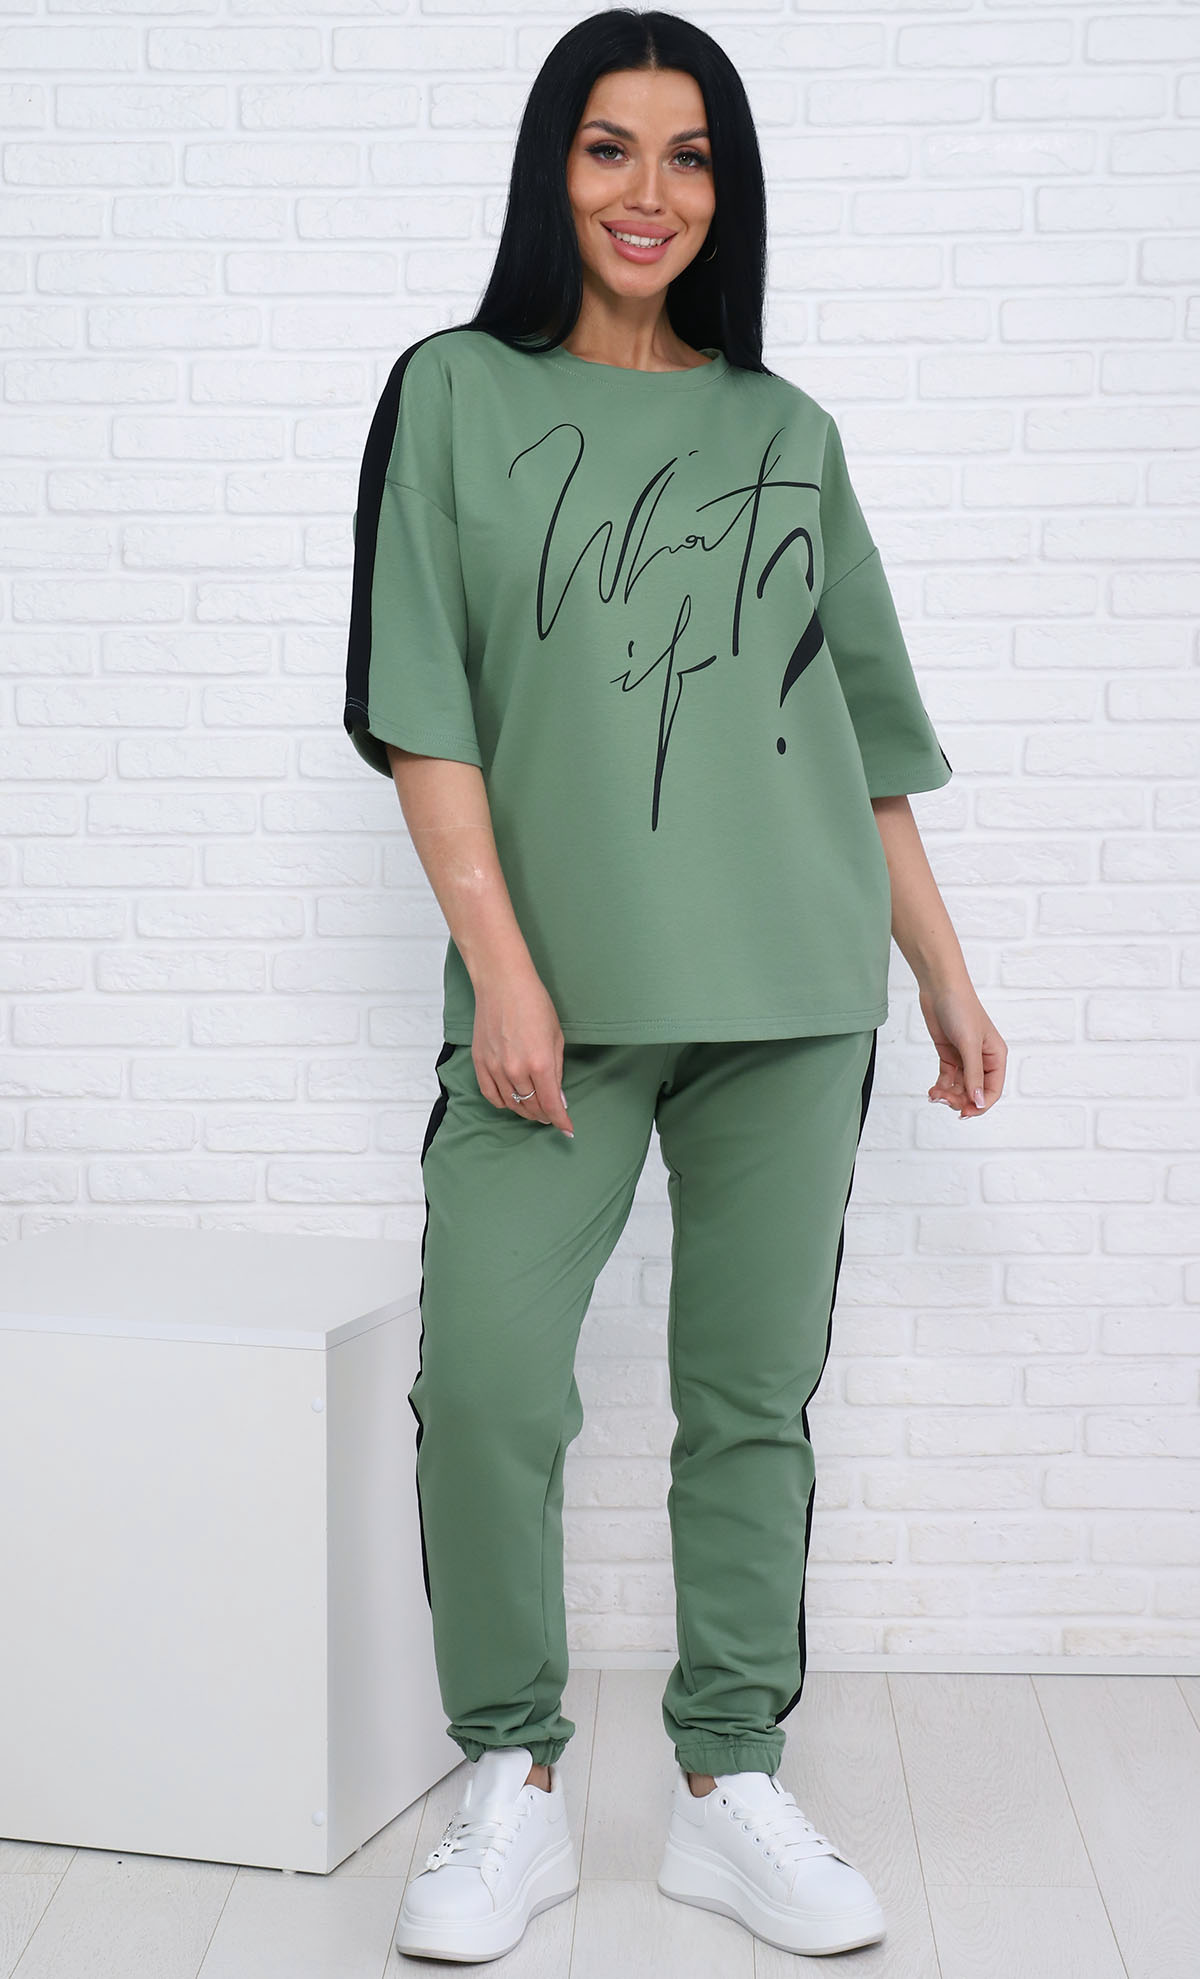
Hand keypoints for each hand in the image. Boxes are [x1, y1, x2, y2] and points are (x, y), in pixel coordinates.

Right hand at [470, 967, 575, 1137]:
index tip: (567, 1128)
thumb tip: (558, 1098)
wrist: (502, 983)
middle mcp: (516, 1069)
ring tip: (535, 1108)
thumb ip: (557, 1071)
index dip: (561, 1120)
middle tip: (552, 1115)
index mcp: (540, 1062)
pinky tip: (512, 1101)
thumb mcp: (556, 1036)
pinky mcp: (480, 1063)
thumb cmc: (534, 1003)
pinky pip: (491, 1095)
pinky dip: (504, 1103)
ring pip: (512, 1104)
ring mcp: (495, 1068)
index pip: (551, 1104)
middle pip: (532, 1107)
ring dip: (526, 1110)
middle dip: (545, 1115)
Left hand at [919, 980, 1006, 1118]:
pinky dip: (940, 1087)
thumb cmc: (961, 1009)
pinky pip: (947, 1079)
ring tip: (934, 1095)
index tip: (964, 1113)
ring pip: (959, 1088)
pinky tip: (932, 1091)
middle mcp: (983, 1060)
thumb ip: (974, 1075)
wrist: (939, 988)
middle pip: (975, 1092)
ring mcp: (965, 1058)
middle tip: (944, 1101)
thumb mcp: (969, 1044)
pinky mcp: (949, 1055)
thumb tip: (978, 1103)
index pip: (993, 1091)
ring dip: (948, 1095)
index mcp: (996, 1057)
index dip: (980, 1105)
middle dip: (960, 1100)